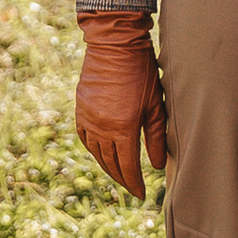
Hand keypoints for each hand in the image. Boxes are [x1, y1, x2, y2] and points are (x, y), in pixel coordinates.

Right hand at [76, 10, 166, 199]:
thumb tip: (157, 166)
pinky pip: (84, 137)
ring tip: (119, 174)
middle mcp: (102, 126)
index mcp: (123, 127)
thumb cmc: (142, 72)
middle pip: (110, 163)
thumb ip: (156, 137)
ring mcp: (88, 117)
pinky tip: (101, 153)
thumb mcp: (155, 105)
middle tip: (132, 188)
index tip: (141, 194)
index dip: (134, 183)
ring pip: (96, 153)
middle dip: (122, 179)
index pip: (127, 166)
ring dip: (107, 166)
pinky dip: (93, 149)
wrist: (115, 44)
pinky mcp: (80, 108)